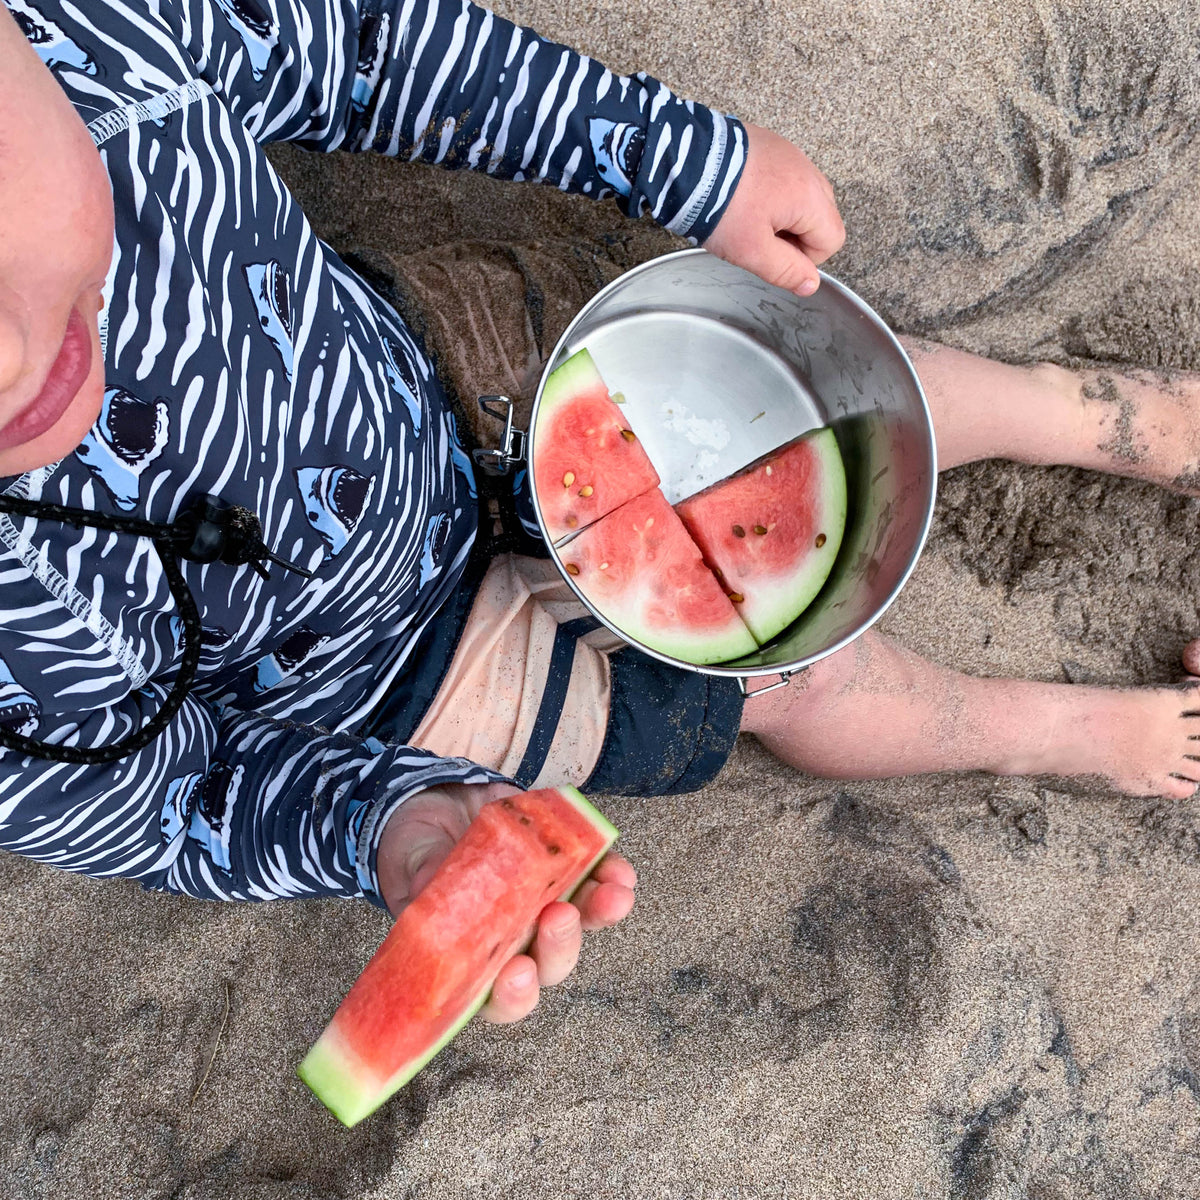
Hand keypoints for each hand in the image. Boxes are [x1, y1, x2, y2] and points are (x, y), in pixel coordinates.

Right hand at [375, 781, 636, 1023]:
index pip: (497, 997)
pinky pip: (596, 879)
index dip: (513, 996)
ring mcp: (543, 903)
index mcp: (471, 956)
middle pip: (549, 963)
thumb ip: (421, 877)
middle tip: (557, 916)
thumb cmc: (417, 848)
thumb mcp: (410, 860)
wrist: (438, 798)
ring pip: (580, 924)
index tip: (517, 974)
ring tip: (612, 896)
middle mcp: (514, 938)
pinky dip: (612, 876)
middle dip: (561, 946)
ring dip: (600, 914)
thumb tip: (425, 890)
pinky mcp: (564, 865)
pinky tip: (618, 870)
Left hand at [703, 122, 844, 296]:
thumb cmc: (718, 205)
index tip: (775, 256)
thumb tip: (810, 284)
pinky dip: (767, 193)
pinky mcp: (768, 145)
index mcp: (810, 197)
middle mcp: (806, 170)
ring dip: (780, 215)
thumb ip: (786, 271)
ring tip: (746, 219)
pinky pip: (781, 178)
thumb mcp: (752, 251)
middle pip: (820, 217)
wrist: (684, 160)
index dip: (805, 258)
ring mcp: (788, 154)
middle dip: (794, 236)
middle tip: (758, 239)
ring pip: (800, 198)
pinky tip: (740, 198)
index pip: (832, 240)